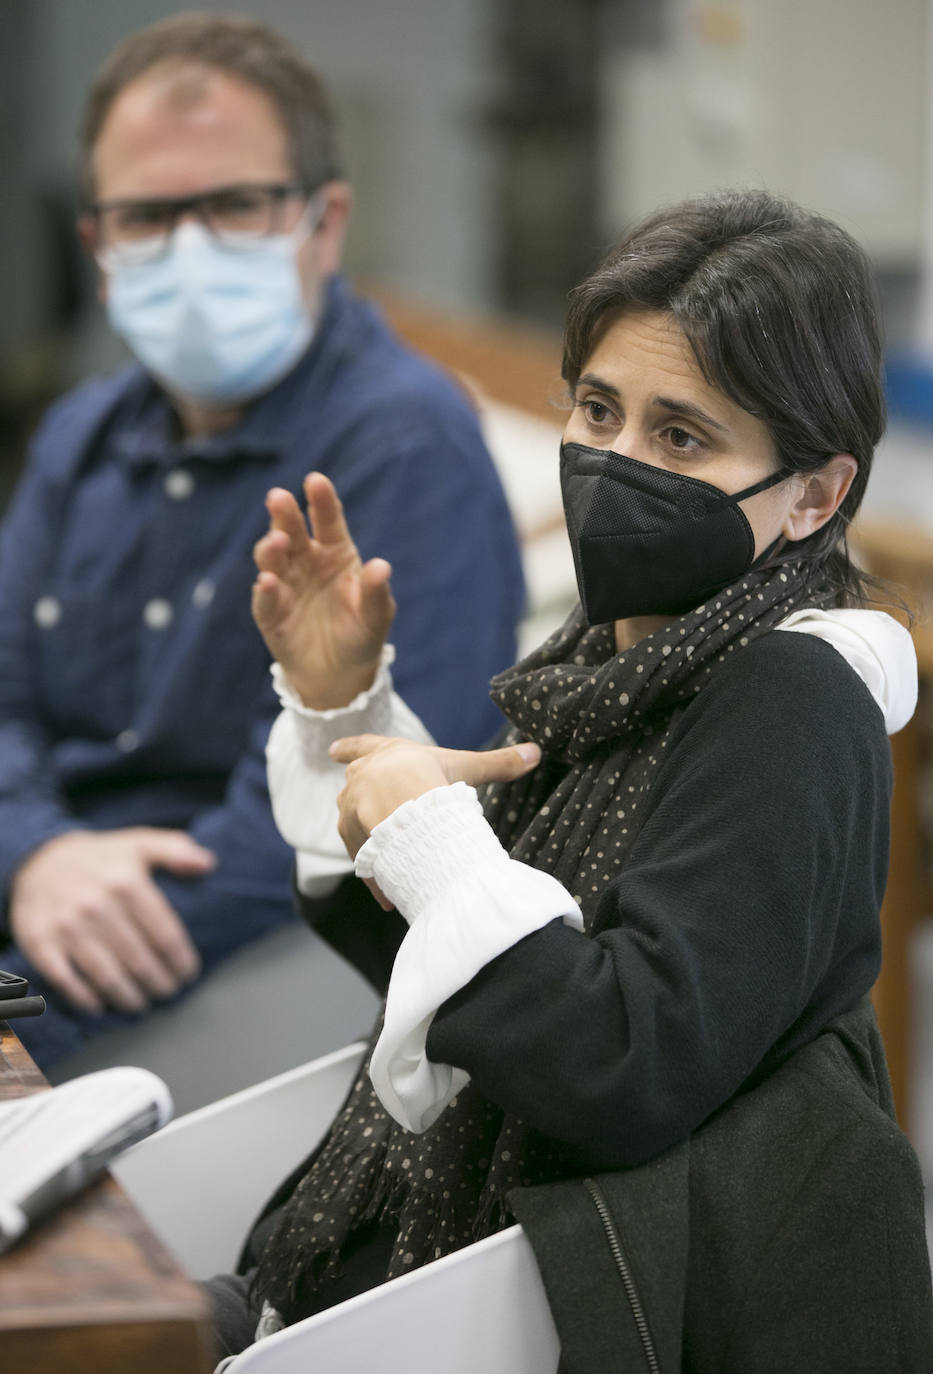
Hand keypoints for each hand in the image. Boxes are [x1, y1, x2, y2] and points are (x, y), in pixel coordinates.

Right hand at [9, 828, 215, 1014]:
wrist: (39, 860)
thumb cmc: (101, 857)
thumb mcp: (140, 843)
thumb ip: (176, 850)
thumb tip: (209, 864)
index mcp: (125, 881)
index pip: (164, 934)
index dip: (181, 960)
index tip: (189, 974)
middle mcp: (95, 904)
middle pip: (138, 961)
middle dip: (159, 983)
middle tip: (168, 992)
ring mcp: (65, 926)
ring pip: (106, 977)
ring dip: (128, 997)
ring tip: (142, 1004)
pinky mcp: (39, 942)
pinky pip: (66, 981)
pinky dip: (85, 999)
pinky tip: (100, 1006)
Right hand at [252, 472, 395, 708]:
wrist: (340, 675)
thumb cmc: (361, 635)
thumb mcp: (376, 615)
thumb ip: (376, 591)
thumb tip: (381, 566)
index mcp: (335, 553)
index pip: (327, 520)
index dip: (321, 500)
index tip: (315, 480)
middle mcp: (306, 561)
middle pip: (292, 530)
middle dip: (284, 513)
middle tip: (278, 497)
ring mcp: (285, 584)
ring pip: (272, 558)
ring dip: (271, 547)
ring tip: (278, 541)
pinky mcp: (269, 612)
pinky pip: (265, 597)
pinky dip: (264, 589)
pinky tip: (267, 581)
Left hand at [331, 735, 540, 907]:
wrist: (402, 797)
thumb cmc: (434, 776)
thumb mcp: (468, 767)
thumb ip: (501, 764)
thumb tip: (538, 752)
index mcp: (386, 753)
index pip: (363, 746)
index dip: (350, 748)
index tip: (332, 751)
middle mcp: (363, 774)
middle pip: (356, 786)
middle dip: (363, 802)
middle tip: (377, 821)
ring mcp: (351, 801)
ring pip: (356, 825)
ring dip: (372, 845)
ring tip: (392, 875)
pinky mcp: (349, 830)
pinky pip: (361, 854)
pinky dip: (374, 872)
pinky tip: (387, 893)